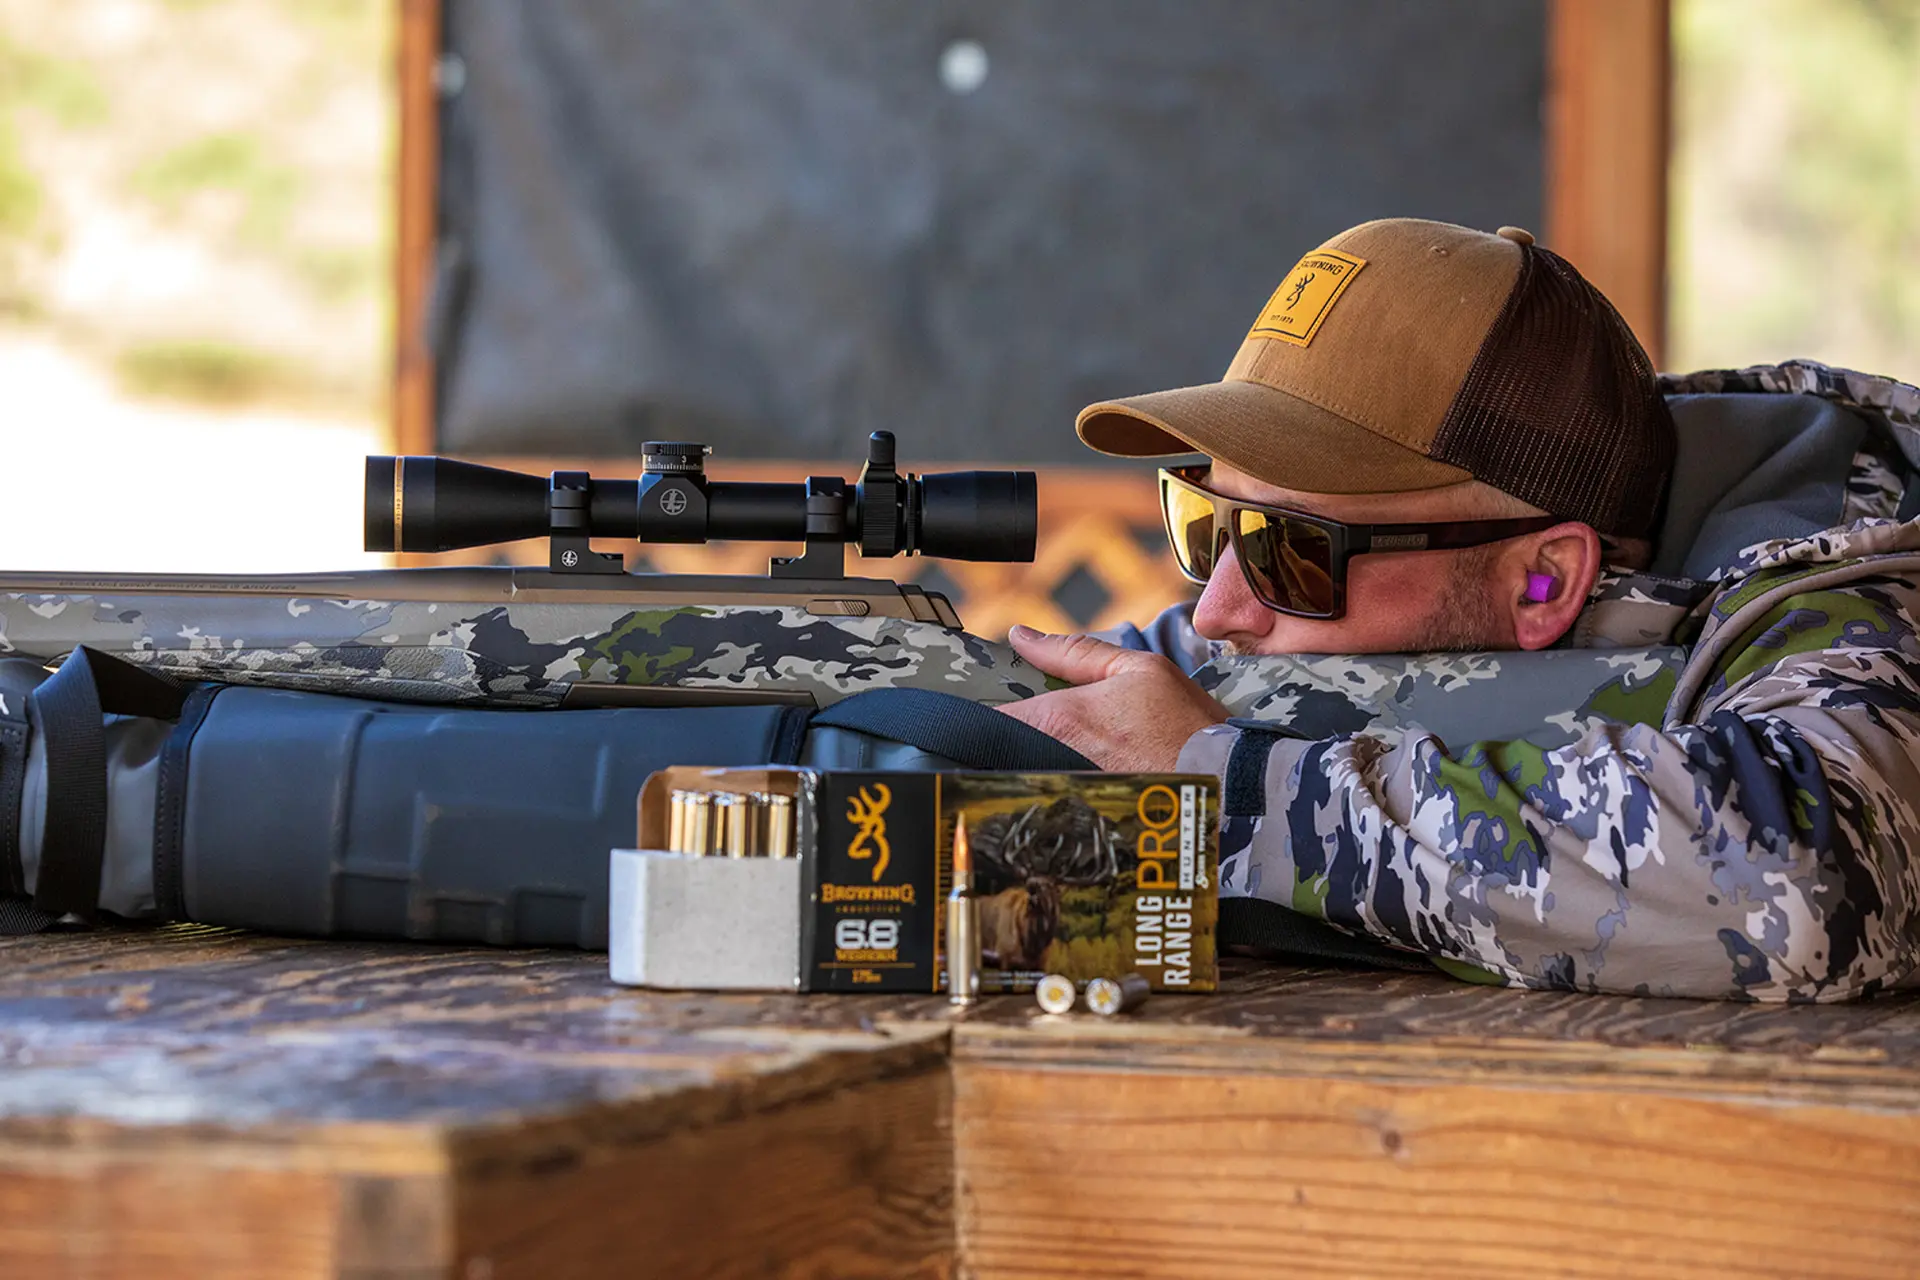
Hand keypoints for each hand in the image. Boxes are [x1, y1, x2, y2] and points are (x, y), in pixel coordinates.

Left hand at [997, 625, 1228, 770]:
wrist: (1225, 785)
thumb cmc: (1186, 724)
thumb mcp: (1137, 668)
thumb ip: (1072, 652)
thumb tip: (1020, 635)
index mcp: (1059, 718)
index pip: (992, 715)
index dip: (982, 704)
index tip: (983, 693)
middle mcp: (1052, 759)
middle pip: (1005, 745)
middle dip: (1008, 729)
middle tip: (1031, 717)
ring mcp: (1064, 792)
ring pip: (1025, 768)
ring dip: (1029, 753)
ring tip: (1073, 741)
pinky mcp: (1082, 814)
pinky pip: (1051, 790)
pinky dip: (1054, 776)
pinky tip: (1087, 767)